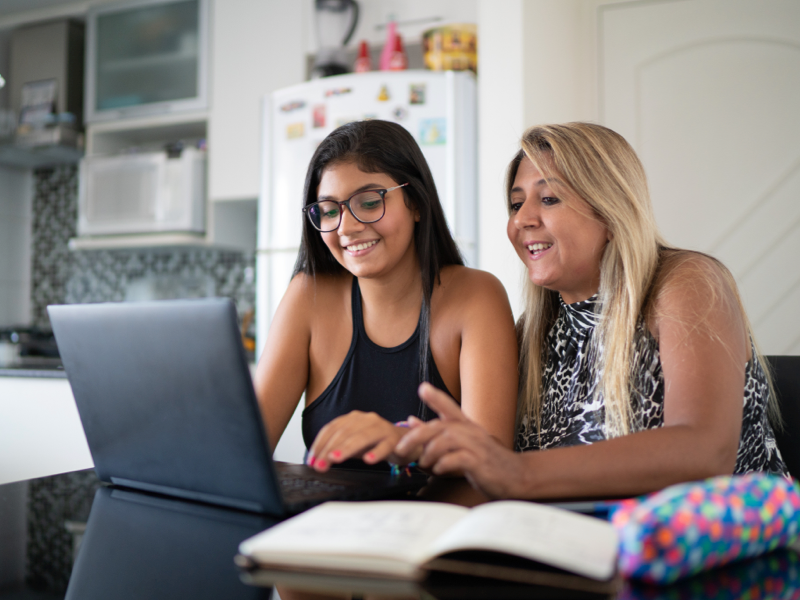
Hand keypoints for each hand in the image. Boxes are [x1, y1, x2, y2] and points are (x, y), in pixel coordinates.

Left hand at [307, 411, 407, 471]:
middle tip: (320, 465)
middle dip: (329, 449)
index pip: (332, 428)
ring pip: (362, 437)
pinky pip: (384, 445)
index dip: (320, 444)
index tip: (312, 460)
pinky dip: (376, 452)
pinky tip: (368, 460)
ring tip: (335, 459)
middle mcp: (366, 419)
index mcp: (353, 418)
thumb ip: (338, 450)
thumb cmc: (375, 443)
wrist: (404, 441)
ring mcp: (381, 428)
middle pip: (344, 432)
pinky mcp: (394, 439)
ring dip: (347, 448)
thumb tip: (319, 461)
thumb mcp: (354, 445)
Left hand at [395, 383, 527, 497]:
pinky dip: (443, 465)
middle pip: (439, 426)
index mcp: (467, 426)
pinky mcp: (480, 462)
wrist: (516, 476)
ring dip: (429, 453)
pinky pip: (456, 459)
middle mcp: (471, 432)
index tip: (422, 388)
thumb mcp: (461, 445)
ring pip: (445, 441)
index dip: (436, 397)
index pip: (450, 407)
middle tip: (401, 448)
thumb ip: (436, 434)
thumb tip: (411, 420)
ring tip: (424, 464)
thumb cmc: (486, 460)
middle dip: (416, 436)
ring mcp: (476, 446)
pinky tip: (439, 470)